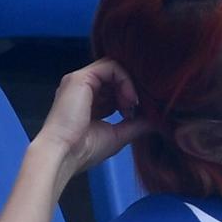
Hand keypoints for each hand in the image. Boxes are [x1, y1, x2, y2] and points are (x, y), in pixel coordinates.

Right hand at [35, 58, 149, 180]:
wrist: (65, 154)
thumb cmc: (85, 150)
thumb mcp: (119, 135)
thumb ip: (137, 124)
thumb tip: (156, 120)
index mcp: (90, 101)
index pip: (116, 87)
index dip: (131, 96)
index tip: (139, 113)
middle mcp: (84, 88)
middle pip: (116, 75)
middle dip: (133, 89)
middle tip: (137, 109)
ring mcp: (80, 81)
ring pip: (114, 68)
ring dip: (130, 85)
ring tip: (132, 105)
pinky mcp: (80, 78)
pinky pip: (111, 67)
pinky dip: (126, 80)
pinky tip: (129, 99)